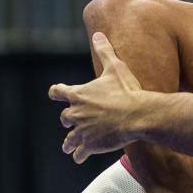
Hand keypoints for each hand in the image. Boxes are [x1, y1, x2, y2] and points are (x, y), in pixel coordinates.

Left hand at [50, 33, 145, 163]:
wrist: (138, 115)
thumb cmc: (127, 91)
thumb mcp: (115, 68)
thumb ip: (104, 51)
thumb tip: (98, 34)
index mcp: (78, 94)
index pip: (57, 92)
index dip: (56, 93)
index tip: (55, 94)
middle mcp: (76, 113)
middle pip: (65, 118)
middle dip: (68, 120)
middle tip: (70, 123)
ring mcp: (82, 130)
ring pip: (69, 139)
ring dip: (69, 142)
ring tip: (69, 147)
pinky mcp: (90, 144)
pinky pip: (79, 152)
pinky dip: (78, 155)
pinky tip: (79, 157)